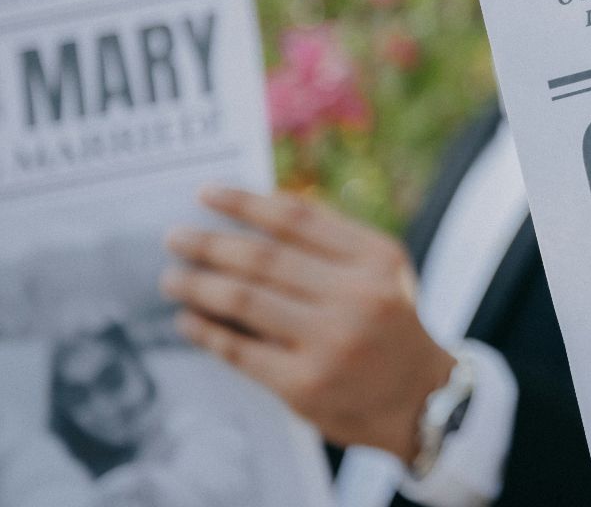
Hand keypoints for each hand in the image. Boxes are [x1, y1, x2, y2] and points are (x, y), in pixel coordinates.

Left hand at [160, 186, 454, 461]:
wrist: (419, 397)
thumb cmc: (385, 323)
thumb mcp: (379, 272)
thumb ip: (329, 242)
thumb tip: (252, 212)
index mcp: (377, 258)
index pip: (297, 219)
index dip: (245, 203)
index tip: (205, 193)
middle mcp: (358, 296)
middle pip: (263, 259)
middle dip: (209, 245)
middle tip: (174, 237)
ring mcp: (331, 342)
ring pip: (244, 301)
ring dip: (197, 286)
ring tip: (171, 279)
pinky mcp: (304, 384)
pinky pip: (239, 349)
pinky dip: (206, 331)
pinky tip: (187, 320)